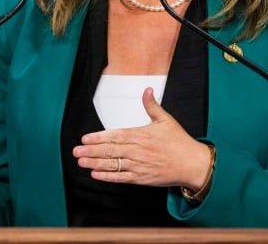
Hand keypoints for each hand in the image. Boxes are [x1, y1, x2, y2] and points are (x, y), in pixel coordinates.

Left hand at [73, 87, 212, 190]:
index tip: (85, 138)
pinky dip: (107, 177)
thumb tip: (147, 89)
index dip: (98, 138)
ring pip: (112, 164)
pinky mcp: (141, 178)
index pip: (114, 136)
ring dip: (95, 163)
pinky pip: (121, 178)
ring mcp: (138, 165)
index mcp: (140, 135)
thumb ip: (152, 105)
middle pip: (109, 151)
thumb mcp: (166, 119)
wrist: (191, 164)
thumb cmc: (179, 142)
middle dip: (91, 151)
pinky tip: (96, 174)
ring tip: (81, 161)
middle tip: (76, 151)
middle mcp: (137, 151)